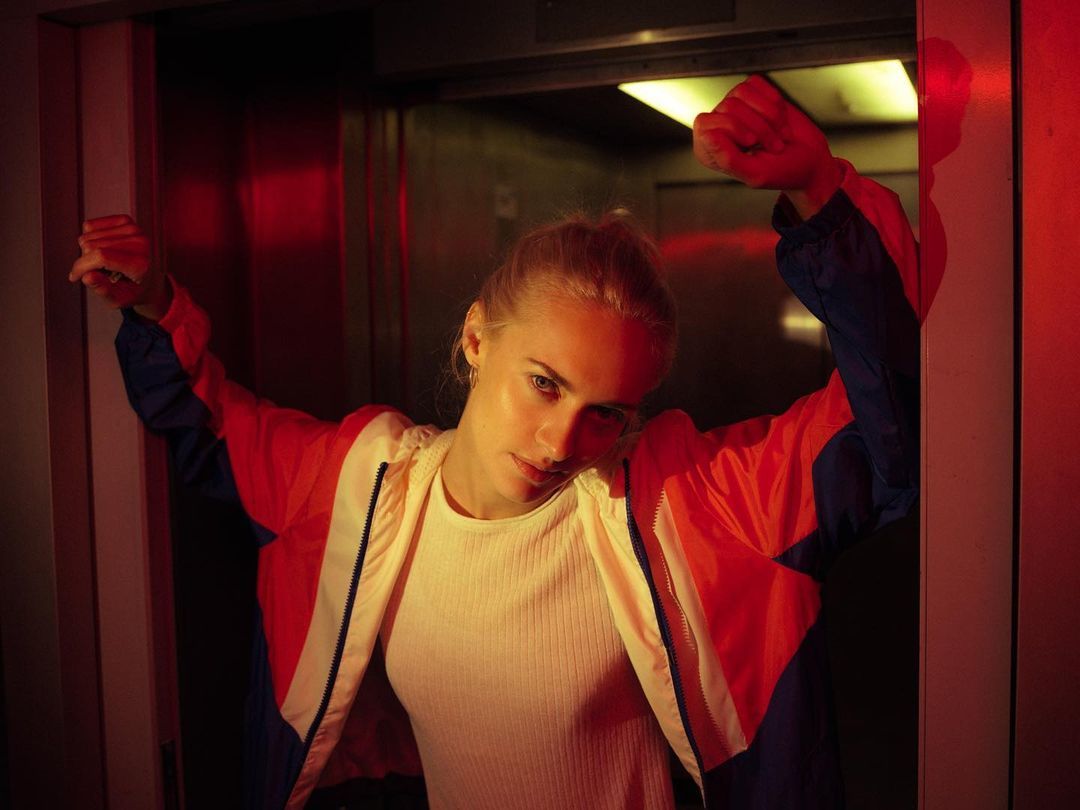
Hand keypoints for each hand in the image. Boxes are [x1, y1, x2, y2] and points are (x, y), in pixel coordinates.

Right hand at [69, 215, 171, 319]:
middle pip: (90, 246)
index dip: (81, 266)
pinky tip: (101, 248)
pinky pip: (90, 226)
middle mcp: (139, 243)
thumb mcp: (119, 299)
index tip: (74, 277)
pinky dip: (90, 238)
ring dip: (88, 251)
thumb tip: (87, 276)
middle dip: (85, 261)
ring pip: (88, 235)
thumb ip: (103, 290)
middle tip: (97, 272)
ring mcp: (133, 229)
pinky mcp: (125, 221)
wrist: (151, 280)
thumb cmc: (133, 290)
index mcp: (139, 264)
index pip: (101, 256)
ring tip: (103, 263)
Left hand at [693, 75, 841, 218]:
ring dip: (769, 115)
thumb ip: (728, 158)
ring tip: (779, 134)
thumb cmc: (781, 172)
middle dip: (759, 127)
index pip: (705, 124)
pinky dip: (773, 101)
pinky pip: (755, 83)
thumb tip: (706, 135)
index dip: (733, 130)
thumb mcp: (755, 173)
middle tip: (774, 146)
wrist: (809, 160)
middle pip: (728, 106)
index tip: (752, 145)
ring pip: (741, 92)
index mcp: (709, 150)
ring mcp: (734, 109)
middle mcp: (718, 127)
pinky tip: (780, 119)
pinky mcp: (752, 96)